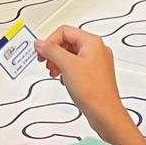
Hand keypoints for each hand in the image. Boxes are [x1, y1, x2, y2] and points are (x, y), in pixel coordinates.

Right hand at [34, 26, 137, 144]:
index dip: (50, 41)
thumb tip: (40, 43)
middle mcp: (96, 49)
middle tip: (46, 62)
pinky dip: (66, 70)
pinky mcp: (94, 74)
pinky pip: (76, 65)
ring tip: (54, 72)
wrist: (104, 112)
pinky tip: (64, 79)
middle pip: (68, 42)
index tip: (41, 52)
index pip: (65, 31)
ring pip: (71, 54)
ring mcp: (96, 62)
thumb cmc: (93, 90)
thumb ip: (52, 51)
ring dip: (59, 62)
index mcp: (92, 42)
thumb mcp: (67, 65)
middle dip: (54, 52)